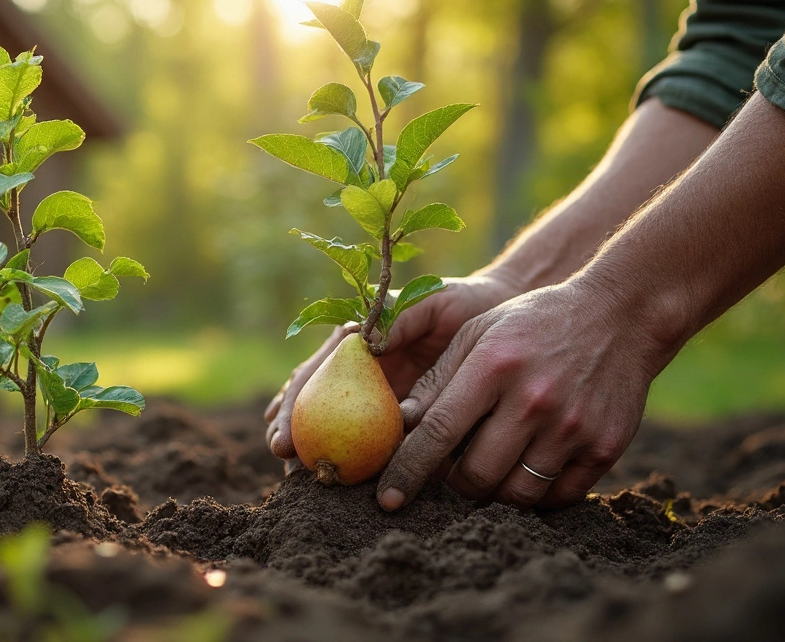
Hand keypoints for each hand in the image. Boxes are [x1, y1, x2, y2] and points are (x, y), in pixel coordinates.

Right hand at [265, 272, 522, 467]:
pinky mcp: (407, 416)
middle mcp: (361, 371)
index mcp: (357, 343)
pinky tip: (349, 482)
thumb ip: (397, 319)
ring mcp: (381, 396)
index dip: (293, 404)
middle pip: (315, 404)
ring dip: (319, 451)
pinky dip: (363, 461)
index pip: (314, 374)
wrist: (501, 316)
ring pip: (341, 426)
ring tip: (301, 479)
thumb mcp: (428, 302)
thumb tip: (366, 343)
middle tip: (285, 464)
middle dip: (295, 433)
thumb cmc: (462, 304)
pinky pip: (381, 441)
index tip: (282, 436)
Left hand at [376, 279, 671, 510]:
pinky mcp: (605, 447)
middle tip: (454, 470)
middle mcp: (534, 400)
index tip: (387, 499)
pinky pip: (558, 496)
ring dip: (494, 492)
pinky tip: (528, 470)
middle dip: (454, 483)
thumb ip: (437, 380)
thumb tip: (400, 427)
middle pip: (476, 476)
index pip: (438, 432)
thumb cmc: (532, 323)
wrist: (619, 316)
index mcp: (494, 366)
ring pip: (516, 494)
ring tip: (492, 468)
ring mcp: (573, 427)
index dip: (408, 470)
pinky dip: (536, 495)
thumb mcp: (476, 334)